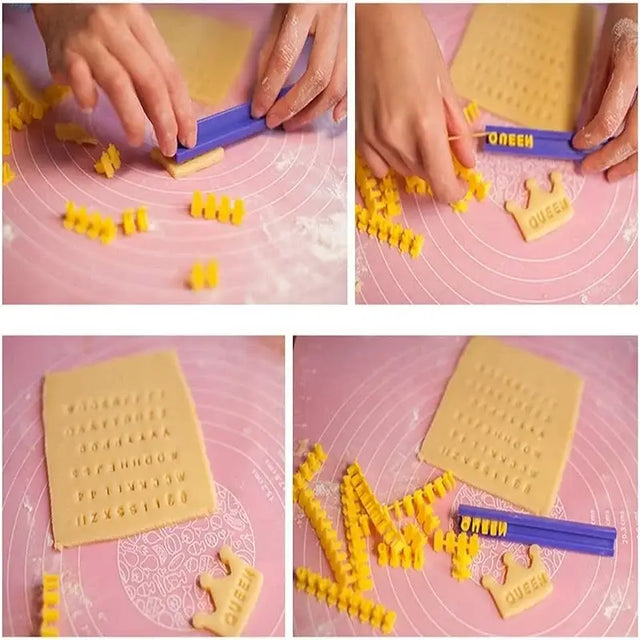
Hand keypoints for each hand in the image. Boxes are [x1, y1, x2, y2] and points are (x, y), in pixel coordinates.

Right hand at [33, 3, 195, 155]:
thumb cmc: (102, 25)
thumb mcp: (131, 35)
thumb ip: (148, 70)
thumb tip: (168, 119)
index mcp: (140, 22)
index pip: (170, 73)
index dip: (182, 110)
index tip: (188, 138)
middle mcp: (116, 28)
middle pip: (150, 81)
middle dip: (164, 121)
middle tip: (168, 147)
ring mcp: (88, 39)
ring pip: (118, 84)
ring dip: (131, 118)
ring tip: (136, 139)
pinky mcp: (62, 51)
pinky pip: (79, 81)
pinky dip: (88, 98)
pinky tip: (91, 107)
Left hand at [251, 3, 346, 130]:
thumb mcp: (282, 9)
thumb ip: (271, 46)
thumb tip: (263, 88)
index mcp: (307, 5)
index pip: (285, 57)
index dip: (270, 89)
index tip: (259, 110)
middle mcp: (334, 20)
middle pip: (317, 77)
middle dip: (294, 106)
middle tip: (276, 121)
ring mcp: (351, 33)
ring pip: (338, 84)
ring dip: (315, 110)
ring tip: (294, 122)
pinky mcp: (359, 43)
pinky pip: (354, 79)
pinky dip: (344, 102)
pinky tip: (331, 116)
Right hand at [356, 4, 473, 202]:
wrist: (373, 22)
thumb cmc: (412, 42)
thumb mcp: (445, 84)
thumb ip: (458, 128)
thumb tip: (468, 160)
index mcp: (424, 123)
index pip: (440, 182)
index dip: (452, 192)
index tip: (457, 188)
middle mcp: (396, 137)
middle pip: (423, 175)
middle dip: (436, 167)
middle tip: (442, 144)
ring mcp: (374, 138)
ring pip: (402, 171)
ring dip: (415, 162)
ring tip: (418, 132)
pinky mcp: (358, 134)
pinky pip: (378, 166)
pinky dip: (391, 161)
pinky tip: (397, 141)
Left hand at [573, 4, 637, 181]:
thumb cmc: (627, 25)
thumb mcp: (605, 55)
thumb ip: (599, 92)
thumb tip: (587, 129)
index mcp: (632, 66)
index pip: (611, 118)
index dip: (593, 137)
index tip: (578, 145)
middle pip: (636, 135)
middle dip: (611, 157)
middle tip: (590, 168)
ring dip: (633, 162)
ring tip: (613, 174)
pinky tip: (633, 159)